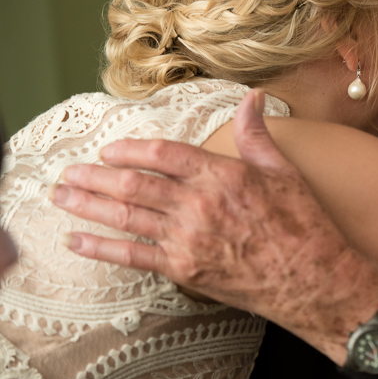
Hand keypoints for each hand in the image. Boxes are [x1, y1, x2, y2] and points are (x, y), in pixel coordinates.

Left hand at [50, 90, 377, 358]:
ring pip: (127, 216)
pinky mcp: (186, 270)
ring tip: (63, 196)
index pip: (165, 154)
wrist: (314, 281)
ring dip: (89, 205)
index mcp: (224, 175)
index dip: (132, 149)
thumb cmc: (305, 227)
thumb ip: (257, 135)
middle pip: (135, 184)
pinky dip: (102, 247)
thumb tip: (253, 98)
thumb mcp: (285, 172)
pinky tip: (79, 239)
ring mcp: (189, 238)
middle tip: (70, 172)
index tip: (111, 150)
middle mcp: (200, 204)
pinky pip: (134, 255)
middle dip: (96, 177)